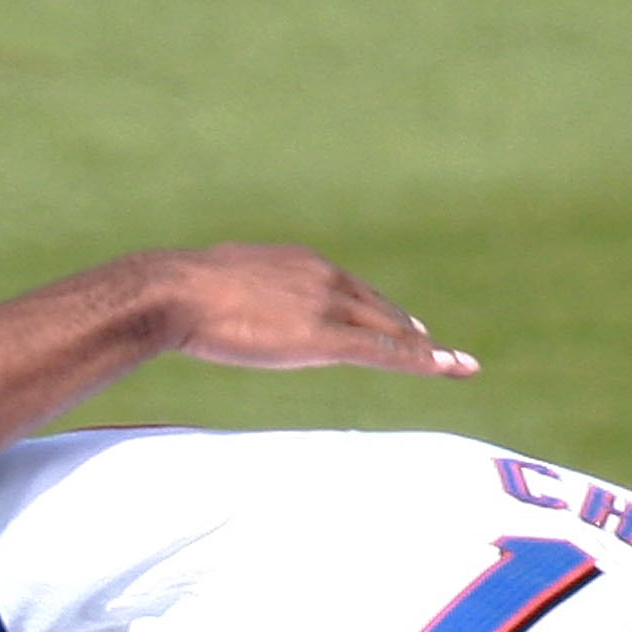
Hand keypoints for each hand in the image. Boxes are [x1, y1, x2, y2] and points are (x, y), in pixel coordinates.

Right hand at [157, 244, 477, 377]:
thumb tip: (227, 309)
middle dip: (407, 329)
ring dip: (425, 349)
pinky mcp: (324, 338)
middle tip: (432, 345)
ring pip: (389, 330)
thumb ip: (242, 298)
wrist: (176, 292)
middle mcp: (325, 278)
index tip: (396, 322)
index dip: (376, 308)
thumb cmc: (183, 294)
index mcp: (301, 264)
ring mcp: (327, 306)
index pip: (350, 288)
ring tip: (454, 364)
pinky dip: (422, 360)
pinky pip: (385, 351)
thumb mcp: (222, 287)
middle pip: (378, 308)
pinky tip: (449, 367)